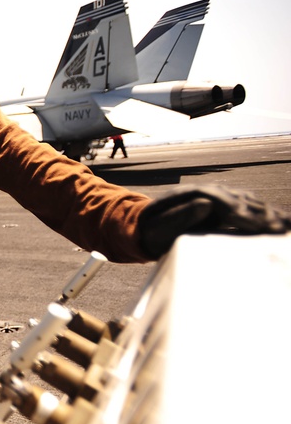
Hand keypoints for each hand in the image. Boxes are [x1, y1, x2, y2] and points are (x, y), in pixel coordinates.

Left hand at [138, 184, 290, 258]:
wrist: (146, 225)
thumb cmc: (152, 230)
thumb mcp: (160, 225)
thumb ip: (181, 215)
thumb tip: (206, 204)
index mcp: (195, 196)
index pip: (225, 204)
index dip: (244, 215)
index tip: (260, 226)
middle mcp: (210, 193)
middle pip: (242, 202)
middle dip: (264, 215)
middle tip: (282, 229)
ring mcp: (217, 199)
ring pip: (249, 204)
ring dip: (270, 214)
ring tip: (287, 227)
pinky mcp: (222, 208)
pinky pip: (248, 208)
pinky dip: (265, 215)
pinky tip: (280, 223)